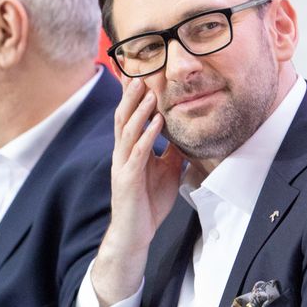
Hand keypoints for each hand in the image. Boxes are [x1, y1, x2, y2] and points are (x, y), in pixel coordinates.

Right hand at [89, 77, 184, 306]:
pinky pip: (138, 153)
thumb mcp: (167, 171)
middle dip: (131, 96)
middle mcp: (122, 154)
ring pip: (127, 131)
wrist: (135, 232)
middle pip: (123, 118)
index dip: (133, 98)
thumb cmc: (148, 203)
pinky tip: (156, 123)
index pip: (129, 118)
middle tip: (139, 73)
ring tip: (148, 92)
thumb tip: (184, 134)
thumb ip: (172, 152)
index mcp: (130, 151)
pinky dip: (146, 136)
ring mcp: (123, 165)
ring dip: (139, 111)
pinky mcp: (127, 179)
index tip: (139, 76)